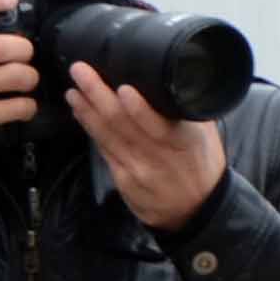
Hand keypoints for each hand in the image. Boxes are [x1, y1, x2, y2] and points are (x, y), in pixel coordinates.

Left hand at [70, 68, 228, 233]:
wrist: (196, 208)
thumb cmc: (201, 163)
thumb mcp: (206, 135)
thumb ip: (186, 110)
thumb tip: (167, 78)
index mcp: (185, 142)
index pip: (160, 125)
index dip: (139, 109)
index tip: (123, 88)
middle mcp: (158, 156)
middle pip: (122, 124)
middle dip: (98, 94)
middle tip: (81, 71)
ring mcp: (137, 169)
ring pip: (107, 135)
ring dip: (86, 109)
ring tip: (73, 88)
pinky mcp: (122, 178)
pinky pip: (103, 149)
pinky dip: (90, 127)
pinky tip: (79, 111)